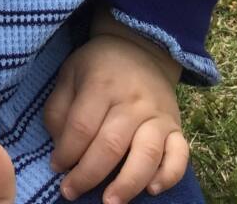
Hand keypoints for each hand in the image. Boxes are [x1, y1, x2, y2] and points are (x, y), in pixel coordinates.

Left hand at [43, 34, 188, 203]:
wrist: (140, 48)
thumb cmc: (98, 67)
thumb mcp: (70, 73)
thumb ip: (59, 108)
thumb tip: (60, 148)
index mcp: (102, 84)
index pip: (82, 126)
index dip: (67, 152)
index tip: (56, 167)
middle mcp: (132, 101)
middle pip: (111, 145)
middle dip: (88, 175)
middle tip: (71, 192)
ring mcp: (157, 115)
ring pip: (146, 154)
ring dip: (127, 184)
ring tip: (109, 201)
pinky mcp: (176, 126)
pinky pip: (180, 155)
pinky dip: (169, 175)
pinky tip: (152, 190)